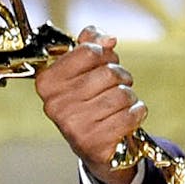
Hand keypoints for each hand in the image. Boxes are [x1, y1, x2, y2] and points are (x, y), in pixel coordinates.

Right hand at [33, 25, 146, 183]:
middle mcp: (55, 104)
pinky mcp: (93, 142)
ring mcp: (73, 124)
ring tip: (120, 103)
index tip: (104, 63)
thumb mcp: (85, 69)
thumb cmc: (90, 100)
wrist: (94, 144)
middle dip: (121, 76)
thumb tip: (108, 39)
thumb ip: (91, 43)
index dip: (105, 55)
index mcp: (48, 81)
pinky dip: (136, 113)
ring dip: (129, 96)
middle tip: (116, 86)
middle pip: (108, 72)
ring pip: (121, 94)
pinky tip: (127, 117)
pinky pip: (129, 115)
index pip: (89, 51)